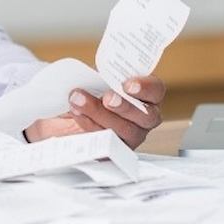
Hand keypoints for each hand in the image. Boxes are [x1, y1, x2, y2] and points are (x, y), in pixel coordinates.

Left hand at [23, 76, 164, 149]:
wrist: (67, 114)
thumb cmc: (88, 93)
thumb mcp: (95, 78)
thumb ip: (102, 74)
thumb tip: (96, 72)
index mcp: (144, 95)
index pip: (155, 90)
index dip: (146, 87)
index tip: (128, 85)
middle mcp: (142, 118)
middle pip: (145, 116)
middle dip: (125, 106)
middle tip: (107, 98)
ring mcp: (129, 137)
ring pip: (124, 130)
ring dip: (99, 114)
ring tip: (78, 100)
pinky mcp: (113, 151)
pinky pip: (106, 143)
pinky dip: (90, 126)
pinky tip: (78, 115)